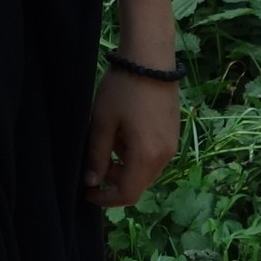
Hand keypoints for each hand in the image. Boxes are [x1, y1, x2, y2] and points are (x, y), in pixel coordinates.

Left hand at [83, 68, 181, 206]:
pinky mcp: (172, 134)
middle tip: (93, 163)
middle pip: (138, 183)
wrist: (150, 60)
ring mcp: (172, 145)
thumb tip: (92, 181)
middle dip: (114, 180)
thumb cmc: (123, 90)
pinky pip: (152, 155)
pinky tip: (122, 132)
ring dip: (124, 165)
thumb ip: (97, 155)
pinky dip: (135, 154)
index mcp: (147, 157)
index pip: (128, 194)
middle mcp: (165, 156)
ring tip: (106, 140)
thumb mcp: (102, 122)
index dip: (106, 199)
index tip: (87, 192)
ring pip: (145, 169)